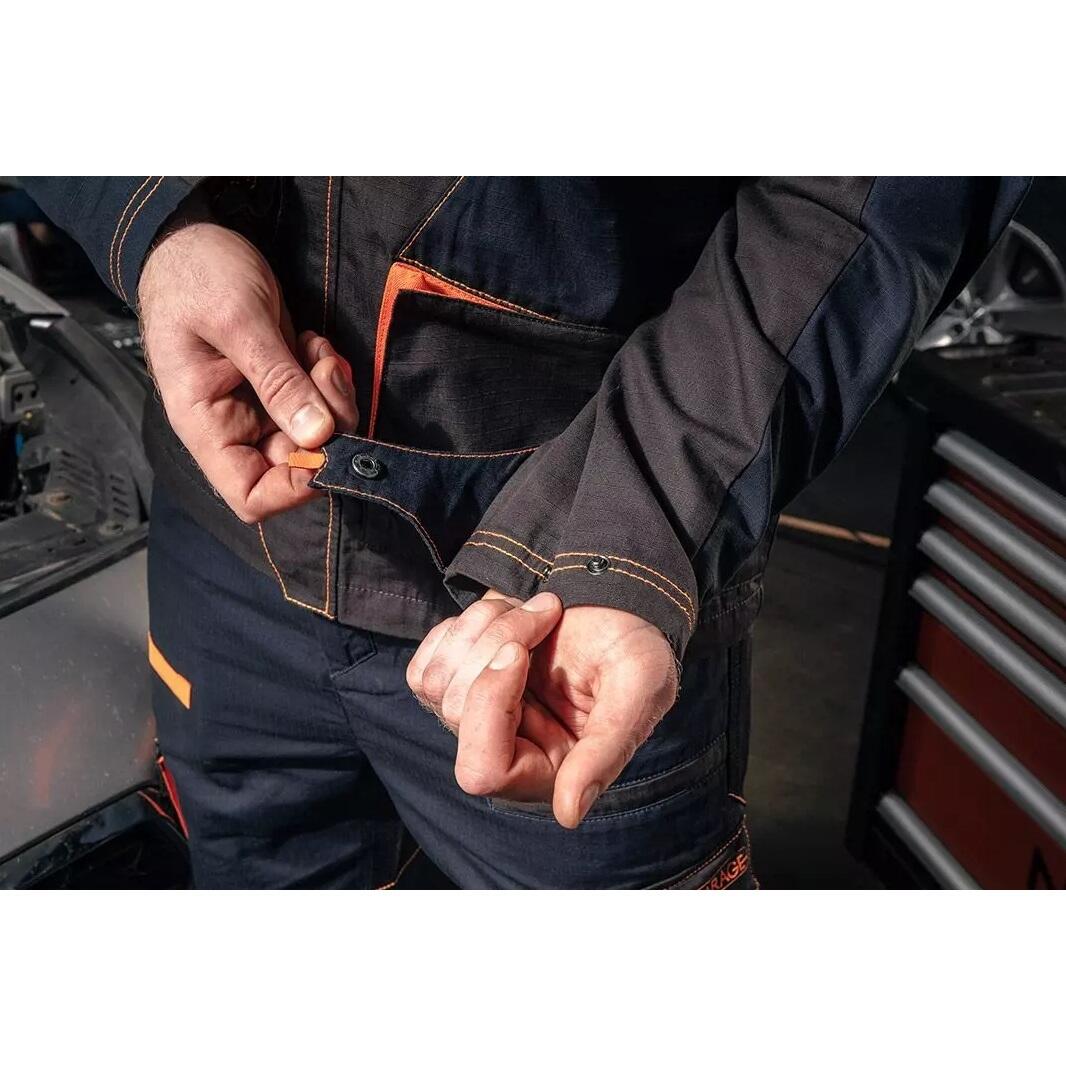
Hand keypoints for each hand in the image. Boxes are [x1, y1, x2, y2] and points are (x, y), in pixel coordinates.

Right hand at [139, 222, 356, 521]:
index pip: (250, 495)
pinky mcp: (283, 383)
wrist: (191, 236)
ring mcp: (261, 406)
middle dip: (327, 427)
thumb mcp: (238, 322)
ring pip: (318, 433)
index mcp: (206, 424)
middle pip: (295, 464)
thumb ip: (278, 381)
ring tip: (319, 351)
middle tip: (327, 372)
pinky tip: (315, 344)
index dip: (294, 485)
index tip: (325, 444)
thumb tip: (318, 437)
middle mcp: (235, 425)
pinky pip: (321, 402)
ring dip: (332, 397)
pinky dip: (328, 377)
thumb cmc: (196, 274)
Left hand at [407, 591, 678, 827]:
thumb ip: (607, 749)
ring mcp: (476, 716)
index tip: (521, 650)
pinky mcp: (456, 683)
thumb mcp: (639, 688)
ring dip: (482, 627)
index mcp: (549, 768)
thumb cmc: (634, 648)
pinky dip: (459, 628)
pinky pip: (424, 663)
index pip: (483, 770)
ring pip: (435, 681)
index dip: (490, 703)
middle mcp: (506, 749)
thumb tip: (568, 814)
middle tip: (548, 611)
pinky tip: (502, 617)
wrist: (615, 603)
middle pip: (454, 711)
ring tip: (534, 612)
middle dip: (496, 644)